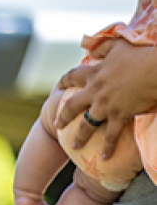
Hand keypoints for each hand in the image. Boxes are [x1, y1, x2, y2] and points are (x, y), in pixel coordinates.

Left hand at [56, 37, 156, 160]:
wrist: (156, 69)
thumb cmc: (141, 55)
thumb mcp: (119, 46)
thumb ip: (102, 46)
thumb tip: (89, 48)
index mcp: (94, 74)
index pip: (73, 77)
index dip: (65, 81)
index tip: (59, 86)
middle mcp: (95, 91)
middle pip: (72, 106)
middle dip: (63, 116)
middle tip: (58, 124)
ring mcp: (105, 105)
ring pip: (86, 125)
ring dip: (80, 137)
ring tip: (74, 146)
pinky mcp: (119, 115)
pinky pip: (110, 135)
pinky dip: (108, 147)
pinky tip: (104, 158)